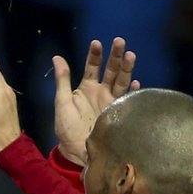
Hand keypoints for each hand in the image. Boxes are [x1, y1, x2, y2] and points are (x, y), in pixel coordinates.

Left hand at [54, 38, 139, 165]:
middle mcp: (101, 92)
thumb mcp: (62, 102)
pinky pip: (128, 100)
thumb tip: (57, 57)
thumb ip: (62, 80)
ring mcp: (112, 102)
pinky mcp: (119, 114)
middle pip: (111, 70)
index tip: (97, 43)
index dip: (95, 55)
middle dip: (115, 56)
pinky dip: (132, 91)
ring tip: (130, 55)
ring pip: (121, 81)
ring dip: (126, 68)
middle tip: (120, 41)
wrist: (76, 152)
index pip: (92, 66)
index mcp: (86, 88)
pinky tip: (135, 82)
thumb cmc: (66, 128)